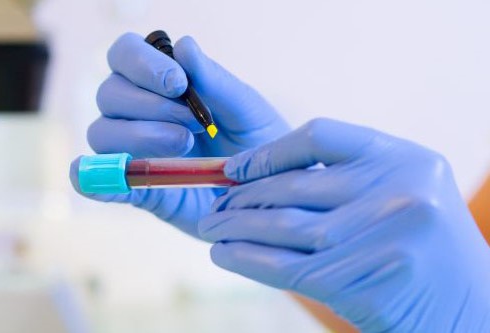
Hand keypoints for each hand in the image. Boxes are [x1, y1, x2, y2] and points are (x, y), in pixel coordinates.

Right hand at [70, 33, 288, 236]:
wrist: (269, 194)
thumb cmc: (259, 143)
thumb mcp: (246, 110)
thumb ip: (215, 81)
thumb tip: (183, 44)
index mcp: (163, 83)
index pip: (125, 55)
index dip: (142, 64)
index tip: (178, 85)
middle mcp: (139, 111)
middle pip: (109, 92)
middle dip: (149, 105)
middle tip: (195, 124)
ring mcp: (134, 150)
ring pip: (102, 132)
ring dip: (138, 135)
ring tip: (184, 146)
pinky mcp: (136, 189)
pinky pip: (100, 180)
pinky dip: (94, 179)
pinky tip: (103, 183)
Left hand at [200, 118, 489, 331]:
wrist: (469, 311)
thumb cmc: (421, 251)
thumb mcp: (402, 197)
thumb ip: (348, 182)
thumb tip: (261, 180)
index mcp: (405, 158)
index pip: (321, 134)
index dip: (270, 150)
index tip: (236, 168)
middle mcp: (398, 190)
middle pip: (295, 185)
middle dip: (244, 197)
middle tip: (214, 206)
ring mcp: (381, 235)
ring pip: (284, 226)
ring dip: (236, 228)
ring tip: (211, 228)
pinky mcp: (361, 280)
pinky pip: (285, 265)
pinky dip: (247, 259)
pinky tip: (223, 255)